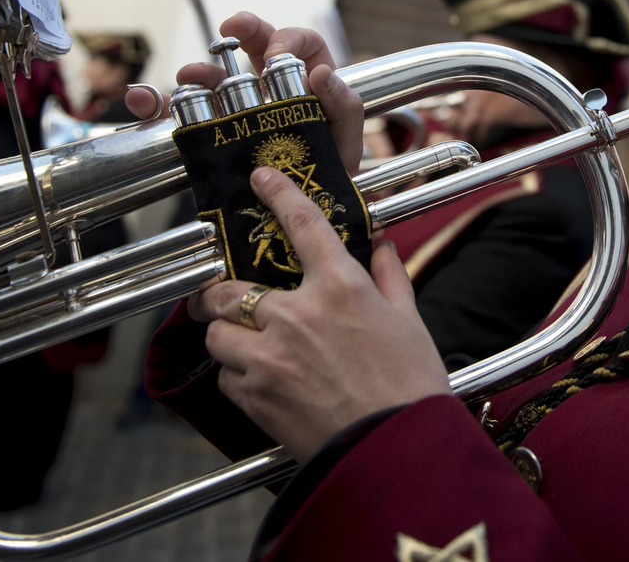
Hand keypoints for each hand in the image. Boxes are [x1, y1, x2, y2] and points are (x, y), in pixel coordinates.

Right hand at [125, 12, 363, 170]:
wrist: (304, 209)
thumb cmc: (329, 168)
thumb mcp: (343, 139)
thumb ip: (342, 106)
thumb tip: (321, 73)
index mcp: (306, 80)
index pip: (301, 43)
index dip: (289, 40)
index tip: (277, 55)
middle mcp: (271, 86)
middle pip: (254, 45)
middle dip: (241, 30)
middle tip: (229, 30)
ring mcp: (239, 107)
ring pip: (215, 77)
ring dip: (198, 71)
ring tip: (186, 76)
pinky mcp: (212, 131)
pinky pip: (180, 113)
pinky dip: (156, 105)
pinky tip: (140, 101)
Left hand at [194, 167, 450, 462]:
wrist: (395, 449)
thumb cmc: (410, 385)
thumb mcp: (409, 319)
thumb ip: (389, 276)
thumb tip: (380, 245)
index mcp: (339, 287)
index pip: (302, 224)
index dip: (278, 193)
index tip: (261, 178)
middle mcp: (296, 315)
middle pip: (229, 288)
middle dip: (217, 291)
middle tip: (219, 294)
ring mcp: (269, 357)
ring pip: (218, 333)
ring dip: (226, 335)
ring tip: (242, 342)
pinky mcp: (255, 397)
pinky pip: (226, 377)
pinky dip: (236, 375)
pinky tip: (259, 380)